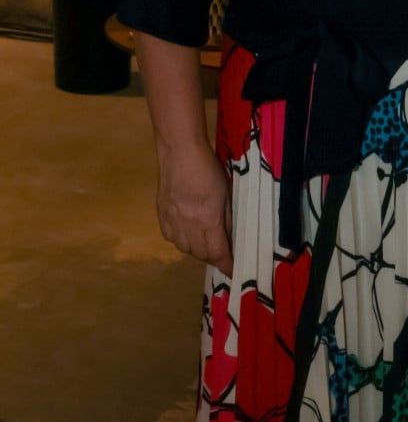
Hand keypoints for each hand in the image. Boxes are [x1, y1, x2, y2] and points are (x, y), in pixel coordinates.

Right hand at [155, 142, 232, 275]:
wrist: (180, 151)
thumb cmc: (209, 168)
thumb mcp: (225, 193)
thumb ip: (226, 218)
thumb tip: (229, 239)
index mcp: (208, 218)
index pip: (217, 252)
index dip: (226, 264)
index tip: (232, 269)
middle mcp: (188, 224)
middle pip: (200, 254)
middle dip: (212, 257)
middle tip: (221, 252)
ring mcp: (172, 220)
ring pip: (184, 249)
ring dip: (196, 250)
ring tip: (204, 241)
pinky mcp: (161, 214)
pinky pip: (170, 238)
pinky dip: (180, 240)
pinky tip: (186, 232)